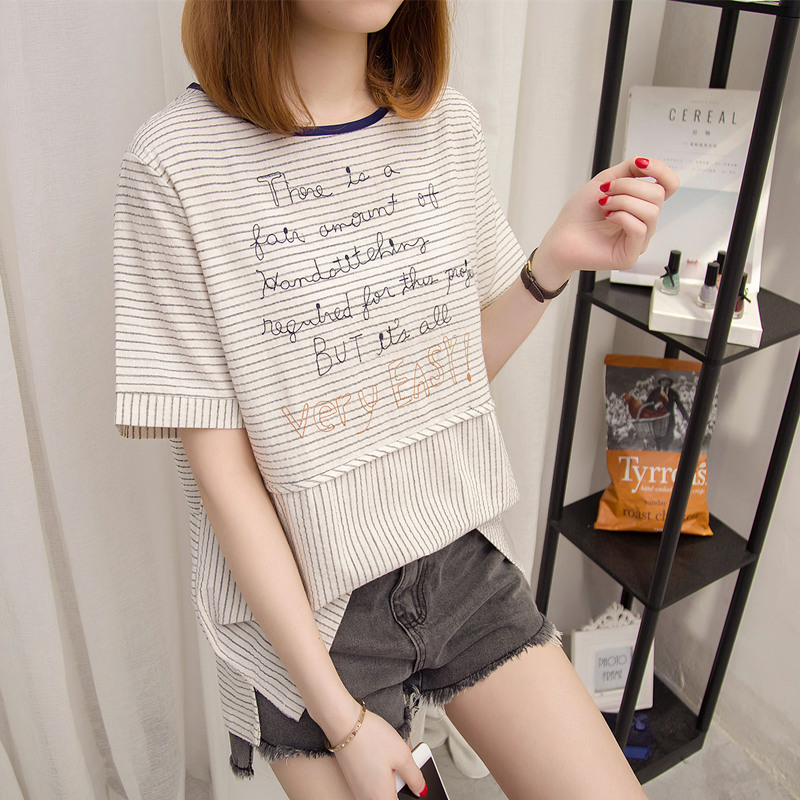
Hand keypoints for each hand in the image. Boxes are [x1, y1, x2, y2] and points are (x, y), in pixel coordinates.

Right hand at [333, 710, 425, 799]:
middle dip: (400, 785)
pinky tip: (381, 756)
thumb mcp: (402, 755)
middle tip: (403, 766)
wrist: (344, 722)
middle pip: (390, 798)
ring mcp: (358, 790)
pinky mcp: (354, 780)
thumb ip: (415, 777)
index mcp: (381, 798)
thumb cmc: (370, 736)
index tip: (412, 783)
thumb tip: (421, 789)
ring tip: (391, 758)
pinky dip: (380, 773)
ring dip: (390, 779)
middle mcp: (367, 798)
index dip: (409, 794)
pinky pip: (371, 783)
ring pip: (381, 791)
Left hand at [534, 156, 679, 285]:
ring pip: (651, 212)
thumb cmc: (579, 214)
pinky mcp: (629, 255)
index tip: (640, 164)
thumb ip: (629, 169)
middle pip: (658, 195)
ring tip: (604, 204)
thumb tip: (647, 163)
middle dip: (629, 187)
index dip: (661, 171)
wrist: (560, 237)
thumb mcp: (605, 181)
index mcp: (641, 205)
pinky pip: (639, 229)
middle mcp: (643, 223)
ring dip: (623, 201)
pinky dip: (622, 217)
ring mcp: (639, 241)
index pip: (669, 186)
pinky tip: (608, 217)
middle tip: (605, 192)